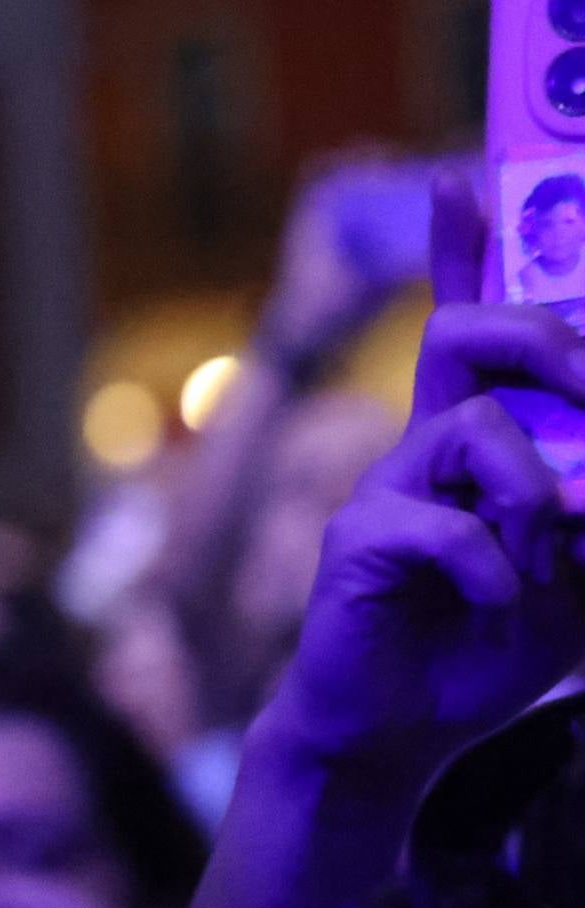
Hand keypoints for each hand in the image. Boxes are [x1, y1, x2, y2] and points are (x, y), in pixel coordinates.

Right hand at [259, 173, 584, 791]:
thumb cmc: (487, 644)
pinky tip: (495, 601)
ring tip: (548, 553)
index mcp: (476, 441)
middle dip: (550, 341)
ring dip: (539, 489)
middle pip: (470, 335)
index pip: (472, 325)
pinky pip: (443, 525)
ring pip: (475, 427)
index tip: (465, 177)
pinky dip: (495, 567)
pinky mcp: (357, 541)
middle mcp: (424, 446)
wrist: (400, 730)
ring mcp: (385, 488)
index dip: (464, 248)